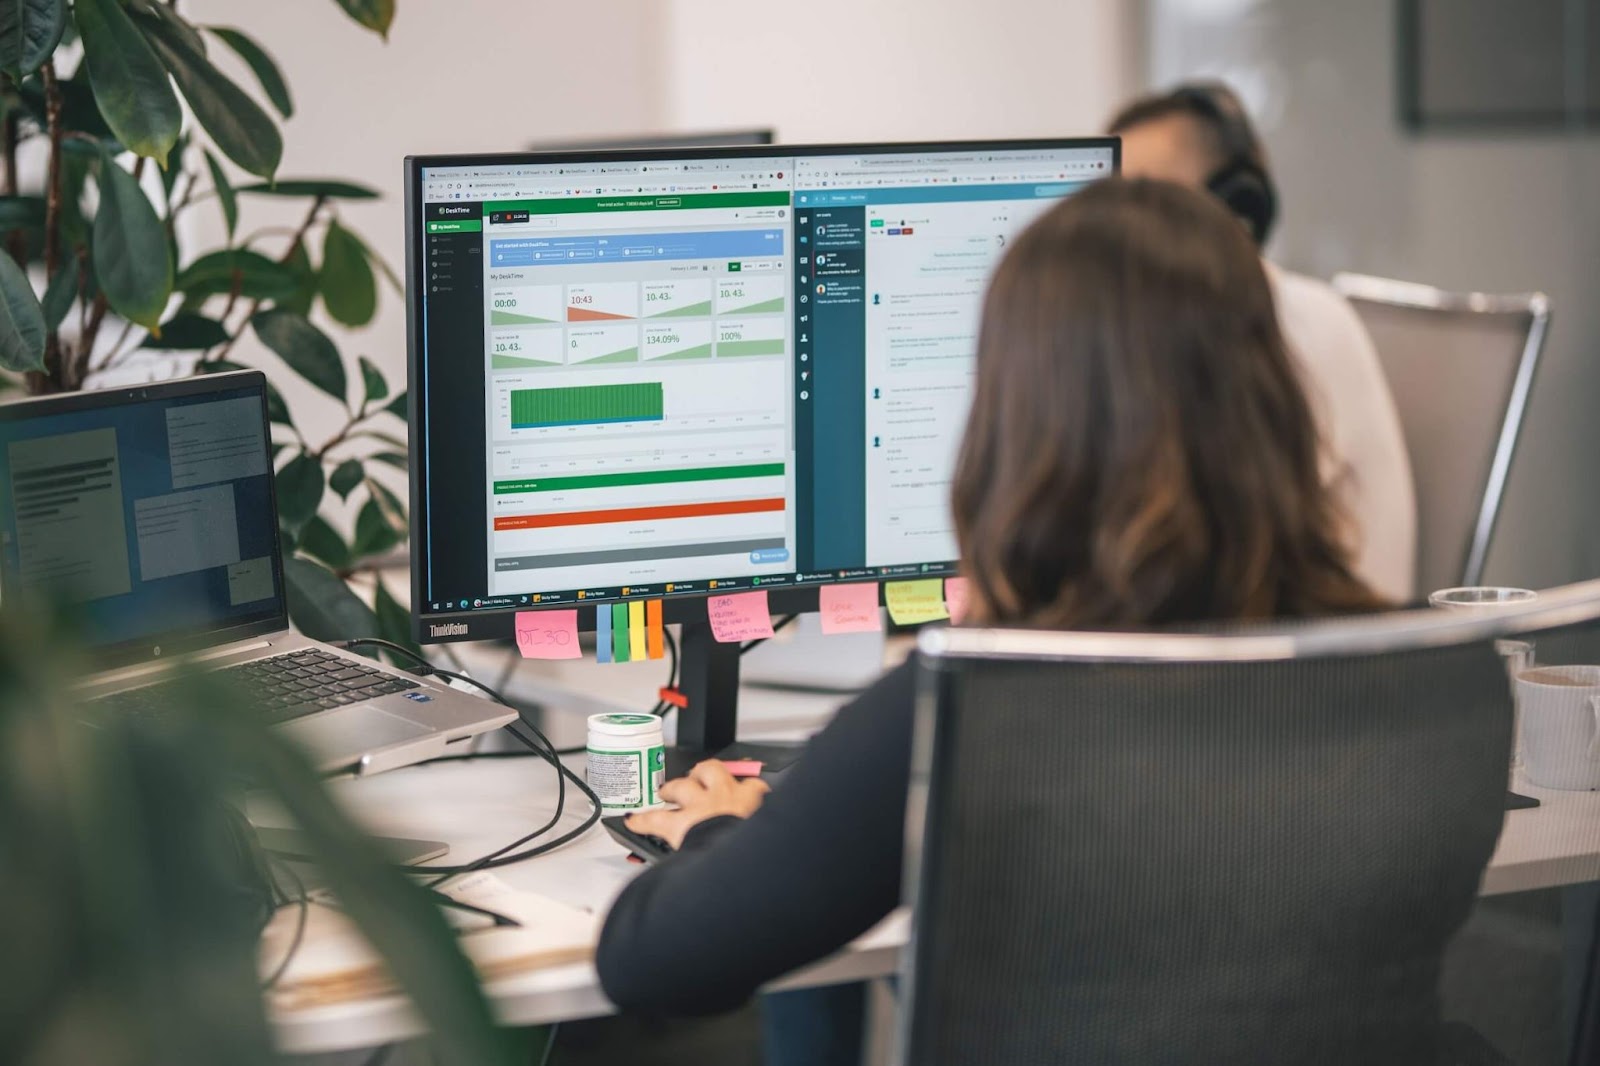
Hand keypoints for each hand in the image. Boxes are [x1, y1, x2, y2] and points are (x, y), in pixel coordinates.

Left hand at [625, 760, 769, 849]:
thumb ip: (763, 829)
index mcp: (752, 802)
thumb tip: (767, 842)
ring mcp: (699, 807)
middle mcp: (724, 797)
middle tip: (697, 778)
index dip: (748, 787)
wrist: (742, 863)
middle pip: (712, 770)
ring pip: (681, 786)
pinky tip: (633, 821)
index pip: (754, 786)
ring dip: (672, 789)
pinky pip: (654, 819)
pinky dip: (642, 820)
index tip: (747, 790)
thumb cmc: (757, 851)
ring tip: (666, 792)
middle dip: (702, 772)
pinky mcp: (678, 824)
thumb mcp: (767, 836)